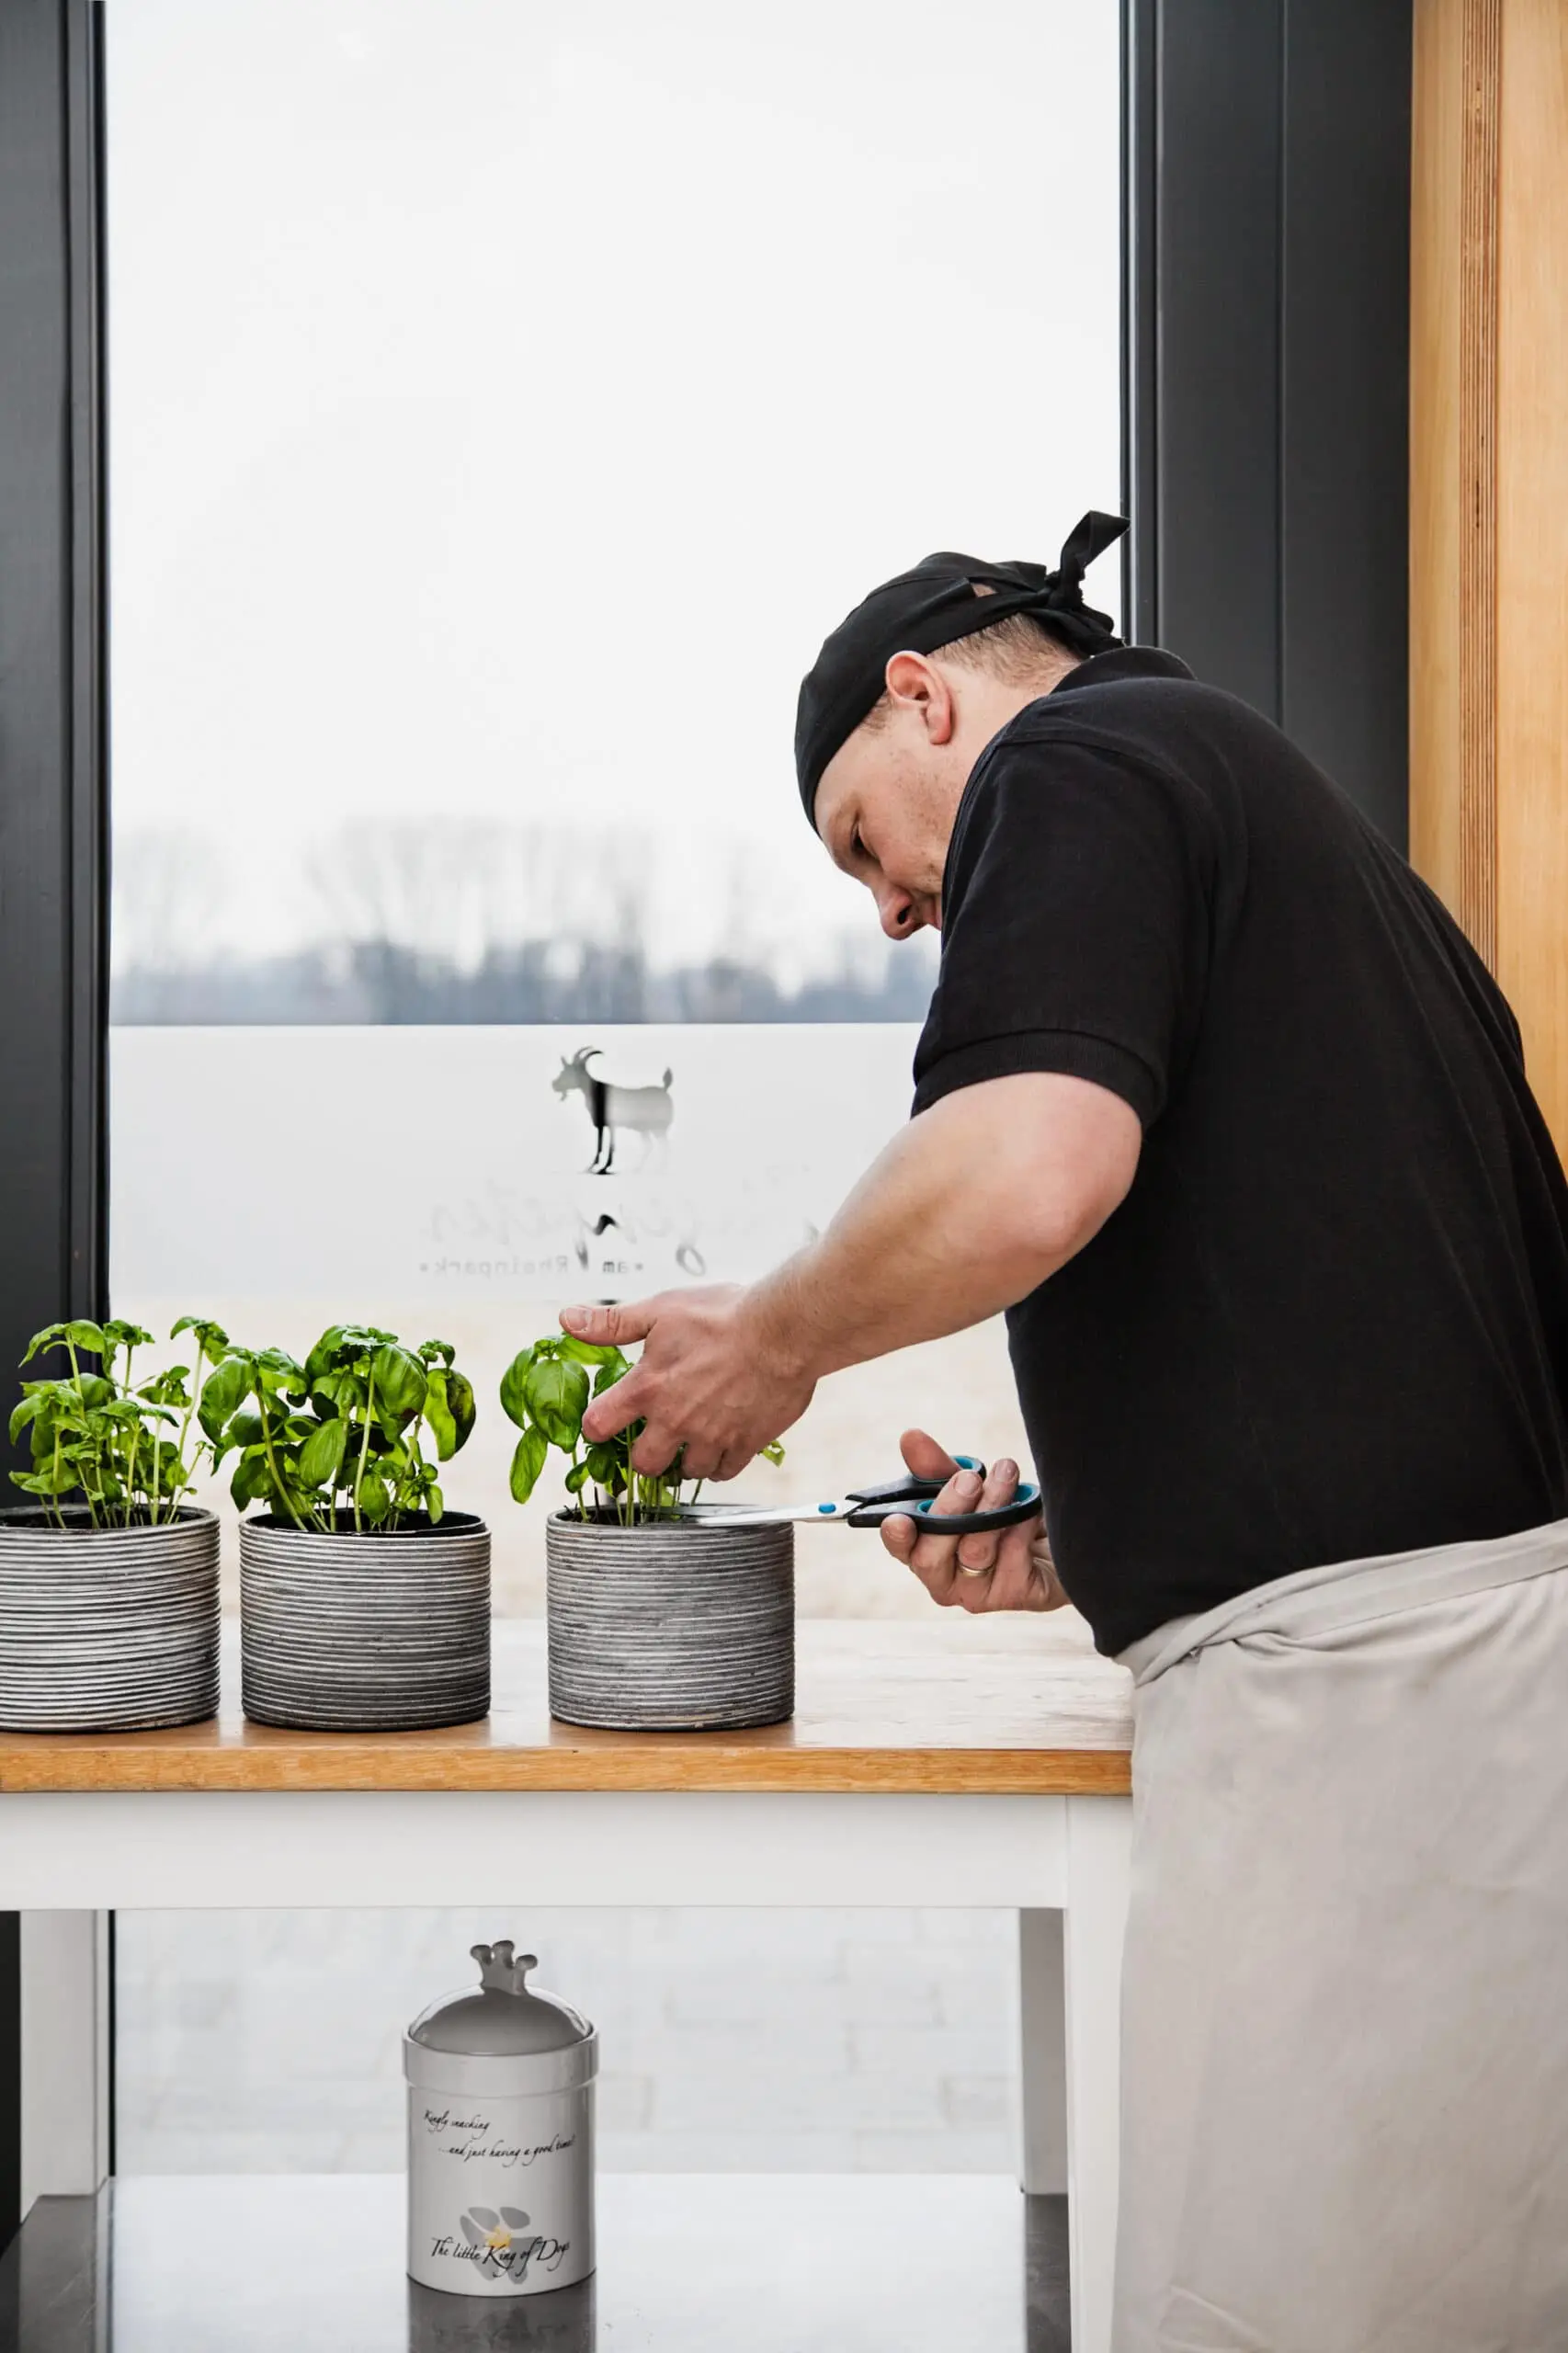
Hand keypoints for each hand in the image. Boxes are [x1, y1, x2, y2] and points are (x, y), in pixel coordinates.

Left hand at [560, 1287, 815, 1480]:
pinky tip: (723, 1444)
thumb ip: (612, 1323)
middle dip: (645, 1455)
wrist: (783, 1329)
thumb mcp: (661, 1309)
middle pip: (643, 1465)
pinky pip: (725, 1471)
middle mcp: (675, 1419)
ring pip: (687, 1472)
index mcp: (647, 1387)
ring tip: (693, 1439)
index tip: (604, 1423)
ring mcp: (711, 1435)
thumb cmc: (724, 1314)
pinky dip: (720, 1463)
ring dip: (686, 1460)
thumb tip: (568, 1320)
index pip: (599, 1425)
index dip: (597, 1426)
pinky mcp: (745, 1443)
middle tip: (655, 1439)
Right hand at [880, 1429, 1066, 1613]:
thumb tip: (910, 1437)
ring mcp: (980, 1592)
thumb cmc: (1003, 1515)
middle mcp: (946, 1579)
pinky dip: (1021, 1522)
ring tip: (1006, 1472)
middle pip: (931, 1557)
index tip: (899, 1519)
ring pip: (975, 1551)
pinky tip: (1031, 1508)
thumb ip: (938, 1468)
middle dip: (949, 1510)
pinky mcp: (1016, 1594)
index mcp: (926, 1551)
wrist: (1061, 1538)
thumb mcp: (970, 1486)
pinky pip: (1012, 1554)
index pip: (902, 1549)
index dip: (896, 1537)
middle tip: (969, 1478)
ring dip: (991, 1505)